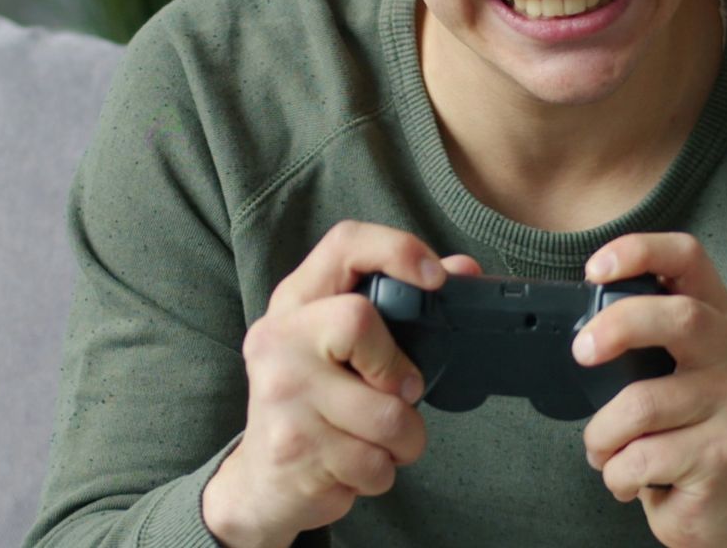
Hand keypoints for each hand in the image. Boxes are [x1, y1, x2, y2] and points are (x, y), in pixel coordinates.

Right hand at [201, 220, 482, 547]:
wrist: (262, 482)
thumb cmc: (317, 404)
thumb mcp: (344, 348)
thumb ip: (401, 307)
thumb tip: (464, 269)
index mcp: (295, 302)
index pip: (345, 245)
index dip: (396, 249)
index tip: (436, 278)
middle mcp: (278, 339)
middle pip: (358, 321)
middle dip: (399, 371)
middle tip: (400, 393)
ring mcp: (280, 394)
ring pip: (385, 415)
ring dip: (402, 441)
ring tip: (377, 441)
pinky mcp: (291, 448)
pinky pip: (374, 463)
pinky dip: (381, 472)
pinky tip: (354, 465)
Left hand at [577, 233, 726, 547]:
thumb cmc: (686, 436)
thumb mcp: (673, 377)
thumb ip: (645, 344)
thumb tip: (579, 330)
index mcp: (723, 322)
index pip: (690, 258)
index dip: (640, 250)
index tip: (595, 269)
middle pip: (680, 317)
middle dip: (618, 327)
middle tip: (582, 352)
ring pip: (643, 403)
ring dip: (603, 434)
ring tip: (607, 450)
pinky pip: (642, 457)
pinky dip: (617, 474)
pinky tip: (631, 480)